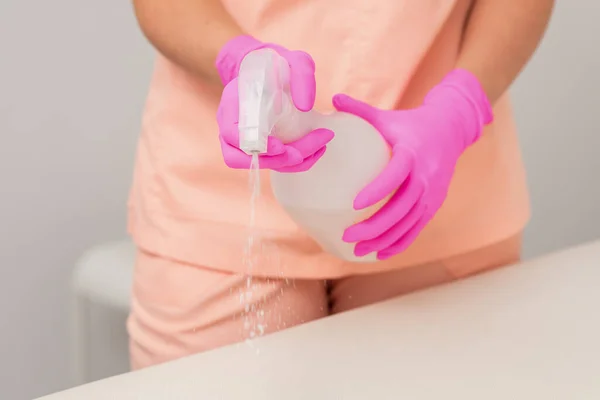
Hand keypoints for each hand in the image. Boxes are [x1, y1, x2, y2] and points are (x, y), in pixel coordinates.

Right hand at [216, 35, 332, 171]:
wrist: (268, 68)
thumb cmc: (277, 63)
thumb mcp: (294, 59)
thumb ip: (302, 74)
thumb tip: (305, 106)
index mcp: (232, 103)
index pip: (230, 134)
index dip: (254, 145)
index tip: (280, 145)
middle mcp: (231, 125)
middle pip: (240, 157)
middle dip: (275, 160)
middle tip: (304, 152)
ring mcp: (243, 139)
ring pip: (258, 164)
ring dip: (288, 164)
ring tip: (317, 149)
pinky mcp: (260, 146)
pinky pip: (272, 162)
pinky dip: (295, 162)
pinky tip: (317, 150)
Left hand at [334, 69, 492, 259]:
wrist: (450, 131)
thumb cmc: (409, 124)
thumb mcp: (386, 116)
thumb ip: (359, 110)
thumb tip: (330, 98)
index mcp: (413, 152)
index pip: (396, 174)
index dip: (377, 189)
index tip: (354, 203)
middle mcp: (426, 176)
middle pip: (402, 207)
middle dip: (375, 225)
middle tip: (348, 235)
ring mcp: (433, 193)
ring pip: (409, 223)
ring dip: (384, 239)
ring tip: (358, 250)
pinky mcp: (434, 204)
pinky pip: (417, 229)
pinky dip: (400, 243)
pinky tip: (380, 254)